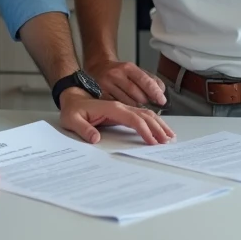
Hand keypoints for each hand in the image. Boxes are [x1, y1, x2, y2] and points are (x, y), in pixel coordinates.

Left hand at [58, 88, 175, 144]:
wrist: (71, 98)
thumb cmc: (72, 110)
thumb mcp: (72, 120)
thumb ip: (83, 129)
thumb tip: (95, 138)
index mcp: (111, 108)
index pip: (133, 119)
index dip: (144, 130)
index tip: (152, 141)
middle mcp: (120, 106)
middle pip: (144, 115)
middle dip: (158, 128)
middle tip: (168, 141)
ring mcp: (122, 108)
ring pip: (146, 114)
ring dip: (158, 124)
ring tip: (169, 135)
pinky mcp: (122, 112)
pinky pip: (141, 116)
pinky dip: (152, 122)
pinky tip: (158, 129)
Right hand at [87, 59, 166, 105]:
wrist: (98, 67)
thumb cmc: (119, 72)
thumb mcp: (135, 71)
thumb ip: (150, 80)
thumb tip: (161, 91)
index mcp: (127, 67)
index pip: (144, 80)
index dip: (155, 92)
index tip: (162, 100)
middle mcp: (116, 75)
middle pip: (136, 94)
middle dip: (146, 102)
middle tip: (151, 106)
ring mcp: (106, 85)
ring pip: (127, 102)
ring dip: (136, 108)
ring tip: (139, 108)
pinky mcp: (100, 95)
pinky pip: (117, 106)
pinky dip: (124, 110)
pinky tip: (127, 110)